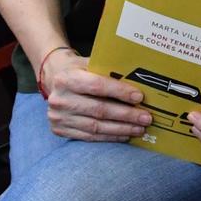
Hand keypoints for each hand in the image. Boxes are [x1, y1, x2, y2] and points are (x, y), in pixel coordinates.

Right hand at [42, 51, 156, 142]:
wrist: (54, 79)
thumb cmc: (79, 70)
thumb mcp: (90, 63)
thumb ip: (109, 71)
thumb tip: (140, 81)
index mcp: (67, 78)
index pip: (97, 86)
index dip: (120, 92)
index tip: (139, 97)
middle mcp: (60, 99)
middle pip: (98, 110)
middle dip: (126, 115)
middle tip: (146, 118)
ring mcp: (58, 117)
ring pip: (95, 126)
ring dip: (121, 129)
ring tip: (140, 129)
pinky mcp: (60, 129)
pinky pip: (89, 136)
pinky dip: (109, 137)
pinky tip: (125, 135)